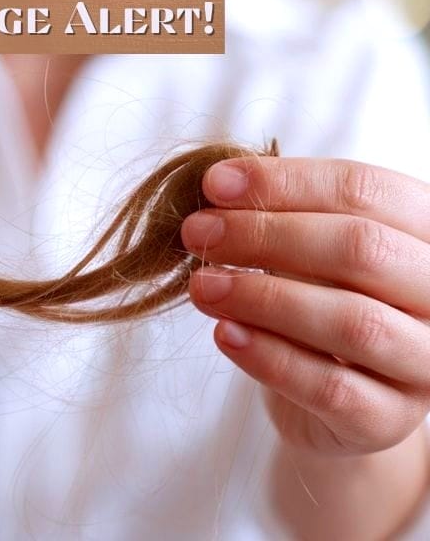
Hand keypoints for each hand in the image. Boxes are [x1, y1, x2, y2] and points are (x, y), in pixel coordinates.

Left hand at [181, 157, 429, 456]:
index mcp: (427, 234)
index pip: (366, 191)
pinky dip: (269, 357)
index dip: (285, 182)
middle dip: (266, 235)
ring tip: (202, 286)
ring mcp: (425, 364)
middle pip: (362, 249)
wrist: (329, 400)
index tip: (215, 184)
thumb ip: (278, 218)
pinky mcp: (389, 422)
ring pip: (352, 321)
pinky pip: (331, 387)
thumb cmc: (318, 304)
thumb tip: (220, 187)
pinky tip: (225, 334)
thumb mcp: (307, 253)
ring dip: (262, 297)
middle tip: (199, 233)